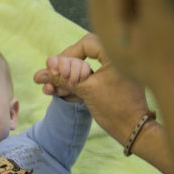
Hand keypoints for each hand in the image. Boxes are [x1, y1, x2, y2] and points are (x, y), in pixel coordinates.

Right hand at [34, 33, 149, 144]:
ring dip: (66, 78)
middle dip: (65, 68)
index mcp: (116, 54)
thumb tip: (40, 74)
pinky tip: (59, 91)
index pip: (87, 44)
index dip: (68, 54)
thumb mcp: (86, 90)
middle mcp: (117, 58)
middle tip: (53, 78)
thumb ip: (63, 79)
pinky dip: (76, 83)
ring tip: (49, 89)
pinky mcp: (111, 82)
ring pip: (84, 68)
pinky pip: (90, 77)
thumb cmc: (115, 109)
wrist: (133, 130)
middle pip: (84, 55)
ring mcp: (114, 71)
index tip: (57, 68)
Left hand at [42, 55, 92, 101]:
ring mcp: (76, 63)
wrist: (77, 94)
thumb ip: (47, 87)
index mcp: (54, 65)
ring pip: (75, 62)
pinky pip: (85, 67)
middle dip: (64, 70)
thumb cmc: (62, 89)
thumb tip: (41, 81)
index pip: (51, 60)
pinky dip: (83, 75)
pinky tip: (81, 81)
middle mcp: (64, 62)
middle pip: (63, 60)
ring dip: (73, 75)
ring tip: (72, 84)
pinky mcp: (86, 67)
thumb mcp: (54, 90)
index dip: (52, 65)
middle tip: (65, 79)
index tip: (55, 73)